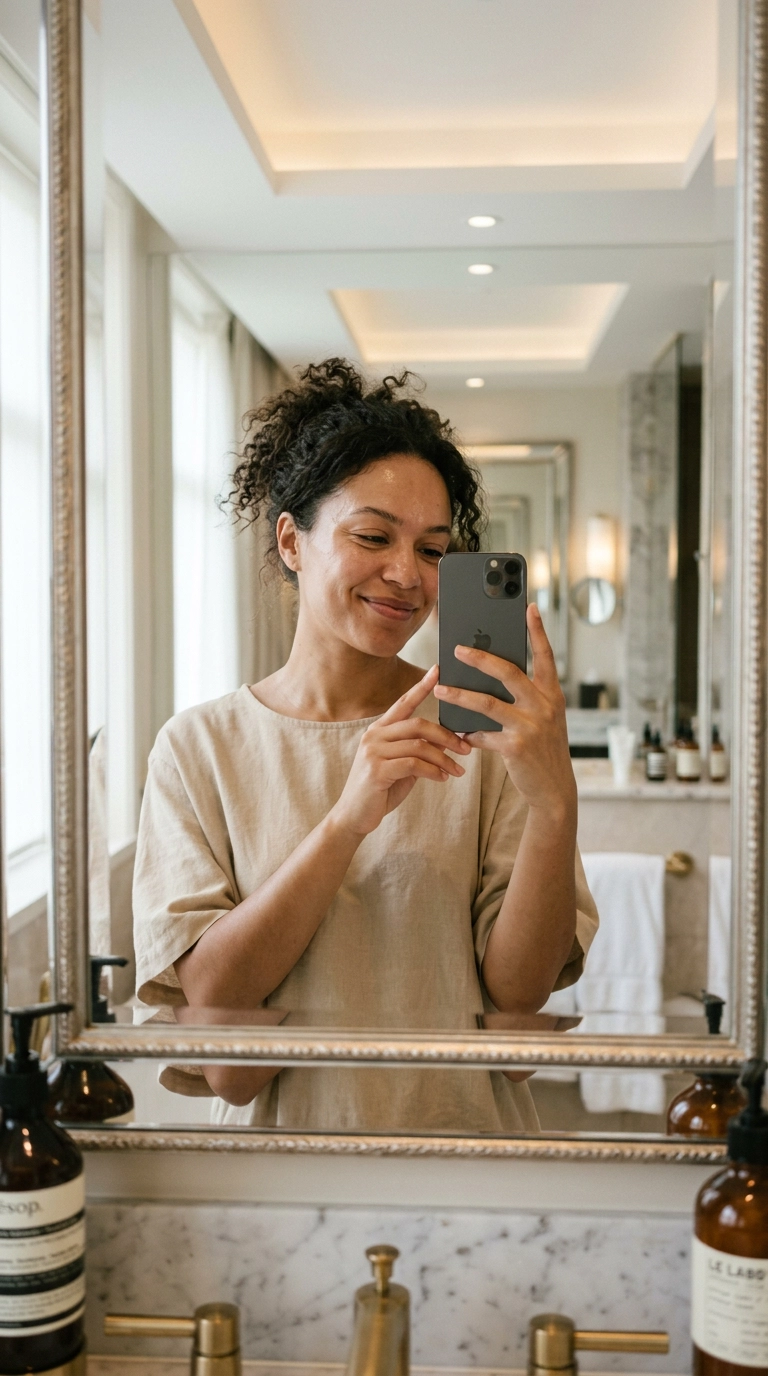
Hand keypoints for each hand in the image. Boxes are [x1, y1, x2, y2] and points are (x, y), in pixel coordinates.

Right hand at [332, 665, 470, 837]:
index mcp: (379, 730)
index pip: (404, 702)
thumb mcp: (403, 766)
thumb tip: (448, 741)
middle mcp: (374, 735)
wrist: (353, 816)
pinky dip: (433, 771)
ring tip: (458, 770)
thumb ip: (420, 751)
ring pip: (419, 746)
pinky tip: (442, 779)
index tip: (439, 670)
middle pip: (418, 724)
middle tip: (466, 748)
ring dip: (444, 759)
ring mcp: (373, 752)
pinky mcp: (377, 770)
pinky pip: (414, 764)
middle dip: (446, 736)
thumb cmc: (380, 789)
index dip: (421, 686)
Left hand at [434, 605, 574, 819]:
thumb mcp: (544, 719)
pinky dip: (468, 733)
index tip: (530, 606)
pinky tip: (458, 733)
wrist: (555, 789)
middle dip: (480, 658)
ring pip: (487, 703)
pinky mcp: (516, 747)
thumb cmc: (544, 748)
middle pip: (508, 672)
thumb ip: (526, 698)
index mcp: (553, 694)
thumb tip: (491, 676)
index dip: (538, 631)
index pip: (546, 656)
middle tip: (457, 649)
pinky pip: (482, 734)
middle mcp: (545, 706)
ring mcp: (531, 726)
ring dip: (459, 695)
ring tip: (440, 688)